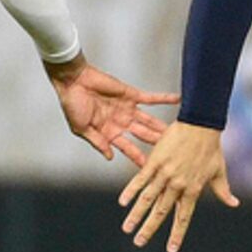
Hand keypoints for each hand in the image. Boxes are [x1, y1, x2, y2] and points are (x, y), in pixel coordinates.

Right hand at [45, 55, 177, 165]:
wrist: (73, 81)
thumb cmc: (72, 105)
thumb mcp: (81, 129)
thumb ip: (97, 143)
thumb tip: (110, 157)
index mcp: (109, 133)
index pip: (129, 149)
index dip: (139, 158)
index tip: (152, 169)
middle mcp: (121, 123)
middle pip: (144, 136)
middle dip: (157, 144)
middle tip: (174, 152)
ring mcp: (128, 109)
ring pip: (150, 120)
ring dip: (163, 126)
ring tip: (179, 131)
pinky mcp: (131, 95)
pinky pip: (151, 98)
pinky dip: (164, 98)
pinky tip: (177, 99)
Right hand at [117, 121, 238, 251]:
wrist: (201, 124)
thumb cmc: (211, 148)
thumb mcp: (219, 171)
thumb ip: (223, 190)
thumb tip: (234, 204)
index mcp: (193, 189)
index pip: (183, 217)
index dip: (177, 233)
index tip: (171, 249)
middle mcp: (178, 185)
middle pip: (161, 212)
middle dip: (150, 229)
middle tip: (139, 243)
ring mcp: (166, 173)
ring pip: (148, 198)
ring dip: (136, 214)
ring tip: (127, 229)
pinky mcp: (155, 161)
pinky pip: (141, 179)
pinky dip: (131, 190)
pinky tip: (123, 202)